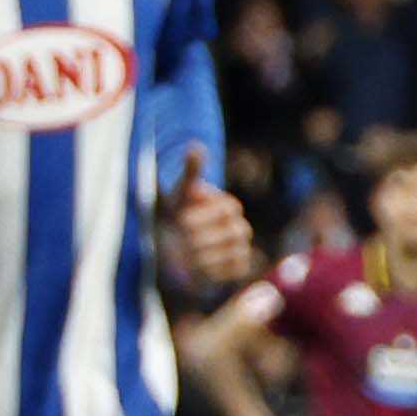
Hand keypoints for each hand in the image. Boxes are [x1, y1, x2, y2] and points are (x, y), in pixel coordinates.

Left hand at [162, 180, 256, 294]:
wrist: (174, 246)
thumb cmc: (177, 216)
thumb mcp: (180, 194)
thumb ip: (191, 171)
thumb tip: (195, 145)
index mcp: (228, 207)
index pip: (227, 209)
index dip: (204, 216)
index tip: (181, 220)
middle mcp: (240, 227)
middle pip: (233, 233)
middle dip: (205, 237)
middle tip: (182, 239)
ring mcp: (242, 248)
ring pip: (233, 252)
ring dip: (206, 255)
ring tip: (185, 255)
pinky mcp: (239, 267)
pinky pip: (234, 270)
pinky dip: (214, 269)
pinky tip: (196, 266)